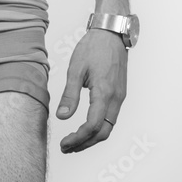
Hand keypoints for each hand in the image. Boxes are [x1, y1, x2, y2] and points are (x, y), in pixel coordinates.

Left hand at [56, 28, 126, 152]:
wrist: (111, 33)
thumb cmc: (93, 47)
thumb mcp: (76, 69)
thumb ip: (69, 95)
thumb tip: (61, 117)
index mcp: (104, 93)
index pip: (93, 126)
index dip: (78, 139)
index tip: (64, 144)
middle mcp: (116, 98)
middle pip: (103, 132)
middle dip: (85, 144)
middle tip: (67, 148)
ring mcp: (120, 97)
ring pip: (109, 127)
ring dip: (92, 138)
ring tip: (74, 142)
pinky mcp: (120, 94)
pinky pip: (111, 118)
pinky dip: (99, 128)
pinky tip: (86, 128)